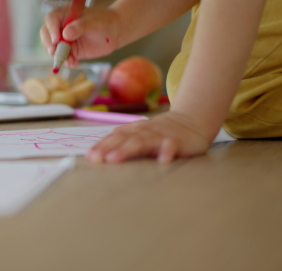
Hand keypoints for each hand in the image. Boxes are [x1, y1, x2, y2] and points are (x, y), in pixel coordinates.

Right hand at [40, 6, 121, 65]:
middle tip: (54, 52)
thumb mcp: (94, 22)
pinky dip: (66, 61)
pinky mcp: (70, 50)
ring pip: (53, 48)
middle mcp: (61, 25)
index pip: (51, 19)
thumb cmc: (105, 22)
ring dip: (59, 55)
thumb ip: (80, 26)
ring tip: (71, 60)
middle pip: (46, 34)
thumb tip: (66, 34)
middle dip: (49, 44)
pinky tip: (74, 63)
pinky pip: (63, 57)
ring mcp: (64, 39)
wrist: (114, 32)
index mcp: (65, 13)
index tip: (57, 40)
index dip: (51, 29)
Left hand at [86, 111, 212, 163]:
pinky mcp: (177, 141)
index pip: (114, 137)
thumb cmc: (161, 131)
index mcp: (134, 130)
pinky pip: (171, 146)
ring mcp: (160, 135)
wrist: (191, 120)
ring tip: (114, 159)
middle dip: (108, 148)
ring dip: (127, 149)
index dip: (101, 145)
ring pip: (142, 141)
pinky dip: (166, 152)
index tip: (90, 156)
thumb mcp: (140, 132)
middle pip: (123, 138)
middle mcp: (144, 131)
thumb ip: (123, 137)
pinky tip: (162, 160)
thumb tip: (102, 145)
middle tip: (95, 159)